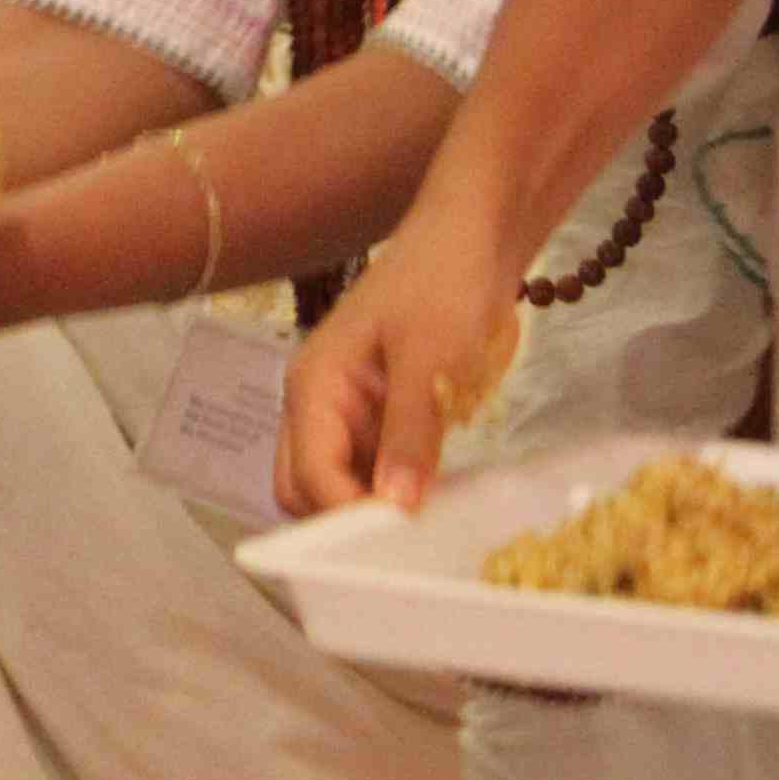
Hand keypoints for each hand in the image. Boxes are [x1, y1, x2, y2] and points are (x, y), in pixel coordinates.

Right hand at [277, 201, 525, 514]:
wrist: (475, 236)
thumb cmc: (444, 281)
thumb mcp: (430, 356)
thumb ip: (409, 432)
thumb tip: (393, 505)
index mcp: (314, 386)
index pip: (307, 474)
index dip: (344, 514)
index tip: (395, 543)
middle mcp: (319, 406)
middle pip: (303, 489)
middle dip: (340, 521)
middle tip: (404, 543)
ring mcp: (351, 413)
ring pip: (337, 485)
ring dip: (369, 511)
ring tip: (421, 532)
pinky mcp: (384, 416)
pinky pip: (374, 470)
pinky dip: (395, 493)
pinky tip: (434, 503)